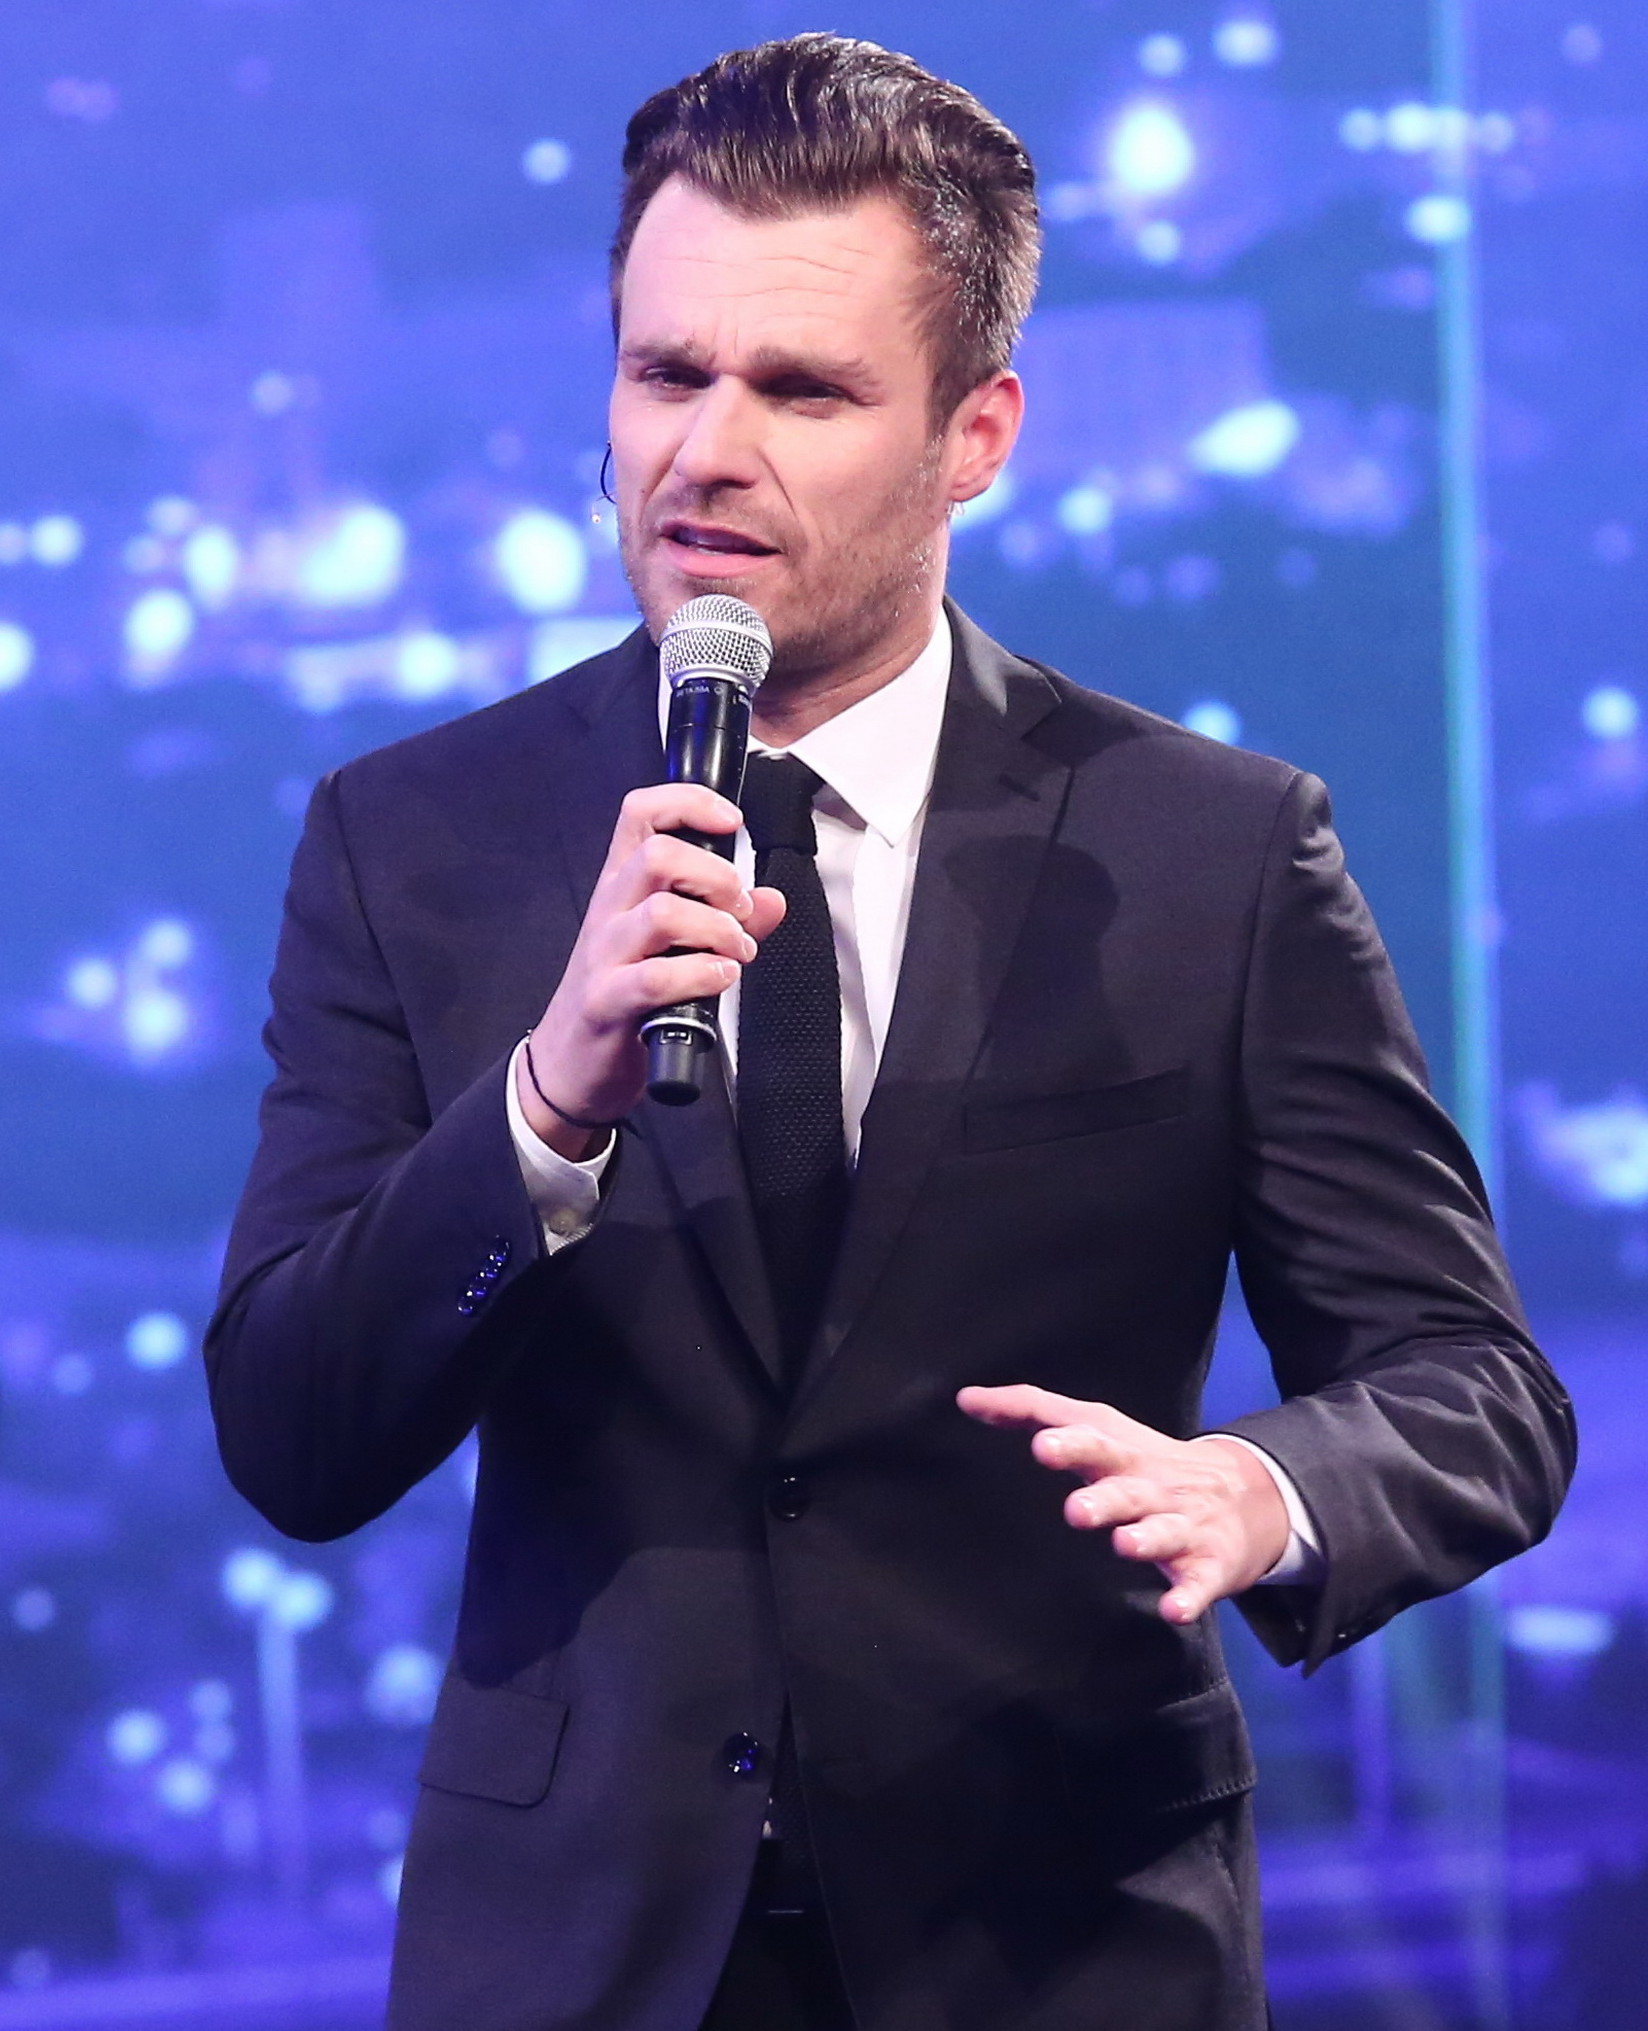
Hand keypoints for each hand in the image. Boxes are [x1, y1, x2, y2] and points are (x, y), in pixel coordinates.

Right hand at [519, 784, 784, 1156]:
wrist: (570, 1063)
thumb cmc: (623, 995)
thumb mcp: (673, 947)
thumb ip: (726, 920)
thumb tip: (772, 900)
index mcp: (622, 885)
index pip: (641, 813)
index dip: (688, 802)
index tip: (731, 821)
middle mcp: (609, 910)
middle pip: (658, 855)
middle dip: (717, 876)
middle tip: (739, 909)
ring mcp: (603, 956)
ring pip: (661, 913)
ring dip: (717, 930)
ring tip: (735, 952)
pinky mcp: (606, 1003)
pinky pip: (655, 978)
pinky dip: (701, 975)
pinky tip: (719, 978)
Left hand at [956, 1384, 1288, 1623]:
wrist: (1244, 1497)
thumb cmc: (1145, 1463)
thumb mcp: (1099, 1430)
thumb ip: (1033, 1412)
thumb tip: (966, 1399)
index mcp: (1122, 1453)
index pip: (1094, 1440)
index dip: (1069, 1443)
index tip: (1040, 1446)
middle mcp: (1151, 1486)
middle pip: (1127, 1488)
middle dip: (1105, 1497)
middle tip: (1076, 1509)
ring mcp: (1182, 1525)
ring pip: (1162, 1531)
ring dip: (1144, 1538)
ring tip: (1122, 1543)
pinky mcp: (1207, 1566)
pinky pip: (1197, 1584)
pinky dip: (1187, 1597)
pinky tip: (1173, 1610)